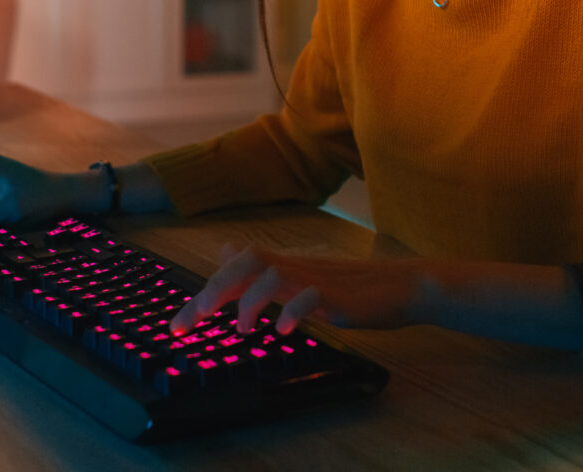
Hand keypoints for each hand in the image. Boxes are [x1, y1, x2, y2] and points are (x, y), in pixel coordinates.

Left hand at [169, 244, 423, 336]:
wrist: (405, 285)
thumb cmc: (352, 286)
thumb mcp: (300, 277)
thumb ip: (263, 269)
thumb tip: (227, 250)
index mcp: (285, 265)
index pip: (235, 266)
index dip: (203, 291)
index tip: (178, 327)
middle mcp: (296, 267)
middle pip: (245, 263)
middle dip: (211, 292)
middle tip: (188, 324)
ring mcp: (318, 279)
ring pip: (272, 274)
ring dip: (250, 302)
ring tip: (242, 330)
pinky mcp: (340, 296)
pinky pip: (311, 297)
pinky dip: (292, 312)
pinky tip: (283, 331)